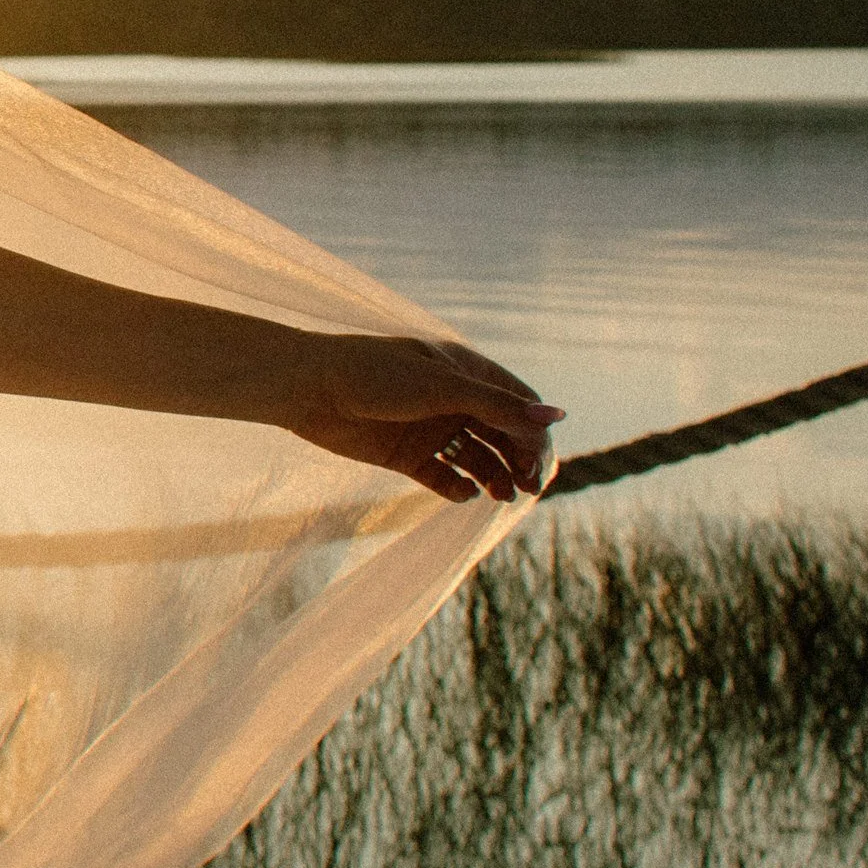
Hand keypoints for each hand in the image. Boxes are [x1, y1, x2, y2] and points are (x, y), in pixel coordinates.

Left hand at [282, 334, 562, 501]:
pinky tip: (465, 493)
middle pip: (502, 435)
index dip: (535, 430)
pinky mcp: (405, 455)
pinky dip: (457, 487)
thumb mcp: (443, 388)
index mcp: (467, 373)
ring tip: (503, 495)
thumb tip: (557, 417)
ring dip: (494, 476)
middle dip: (519, 459)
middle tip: (528, 487)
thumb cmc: (376, 375)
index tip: (540, 459)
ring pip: (476, 458)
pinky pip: (443, 476)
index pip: (518, 403)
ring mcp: (430, 429)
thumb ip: (498, 406)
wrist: (309, 389)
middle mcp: (453, 401)